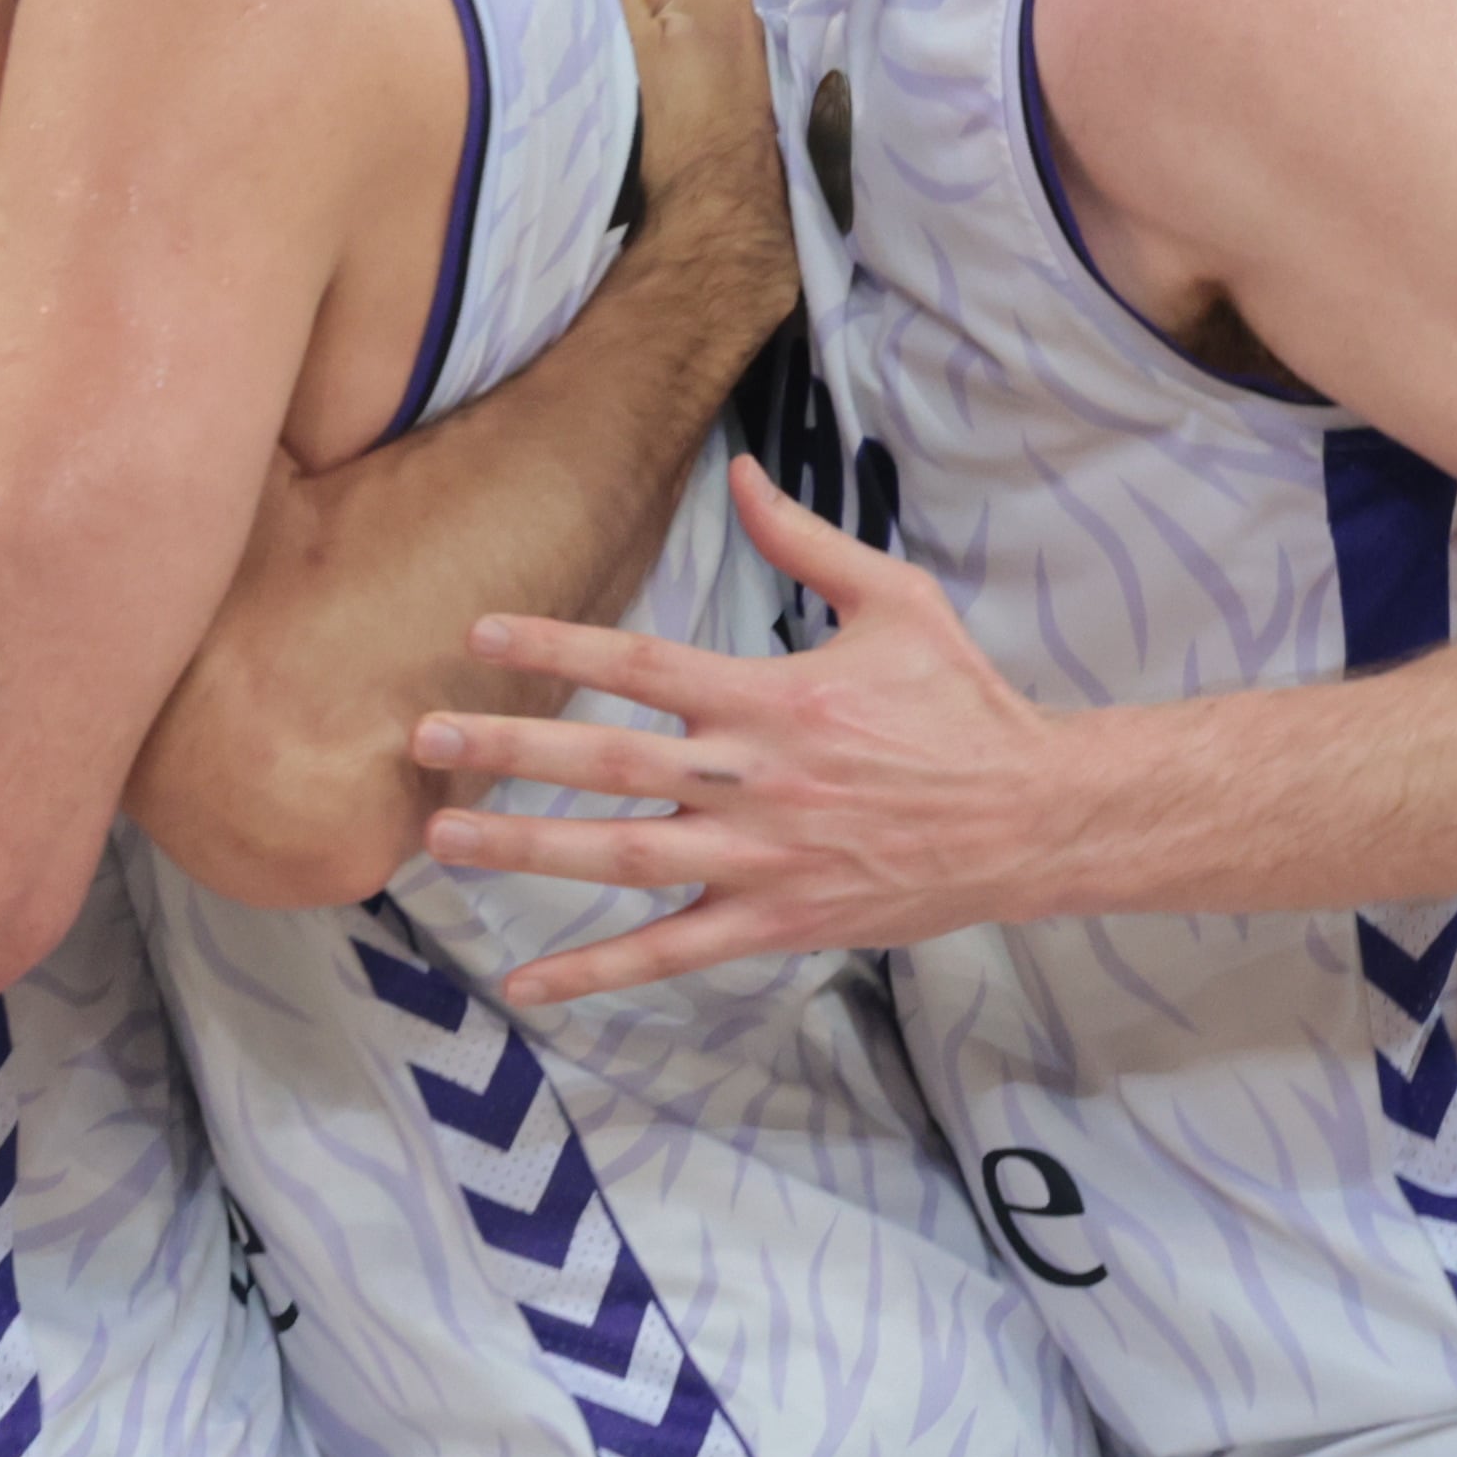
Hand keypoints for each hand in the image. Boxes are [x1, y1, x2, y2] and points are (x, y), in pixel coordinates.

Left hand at [407, 456, 1058, 1003]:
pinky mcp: (777, 923)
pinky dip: (599, 971)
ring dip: (528, 850)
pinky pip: (673, 952)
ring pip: (625, 858)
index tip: (481, 634)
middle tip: (423, 740)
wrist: (1033, 818)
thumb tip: (738, 473)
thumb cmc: (962, 704)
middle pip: (611, 762)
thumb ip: (805, 541)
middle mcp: (756, 779)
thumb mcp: (895, 601)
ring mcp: (762, 859)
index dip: (558, 647)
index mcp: (775, 696)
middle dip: (510, 750)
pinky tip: (529, 983)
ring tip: (444, 838)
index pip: (642, 665)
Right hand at [608, 0, 792, 318]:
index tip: (594, 66)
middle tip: (611, 101)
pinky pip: (678, 102)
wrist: (708, 234)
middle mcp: (742, 27)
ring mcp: (743, 78)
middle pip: (643, 26)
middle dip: (619, 56)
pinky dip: (659, 118)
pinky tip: (653, 150)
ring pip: (658, 67)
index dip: (596, 24)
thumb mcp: (619, 33)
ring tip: (632, 130)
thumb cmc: (661, 131)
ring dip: (635, 90)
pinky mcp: (737, 124)